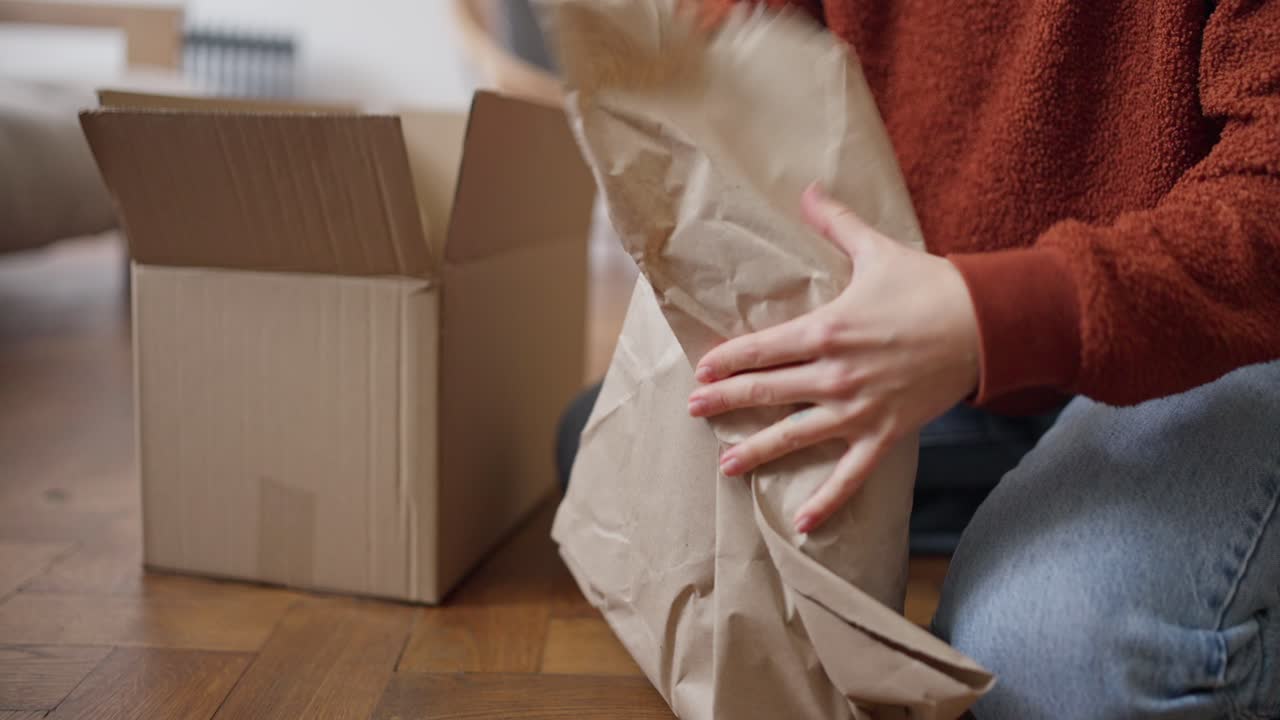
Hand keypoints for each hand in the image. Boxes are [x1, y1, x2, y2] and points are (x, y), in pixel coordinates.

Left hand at [688, 184, 980, 532]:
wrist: (988, 323)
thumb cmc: (930, 285)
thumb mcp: (877, 250)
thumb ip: (835, 222)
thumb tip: (806, 190)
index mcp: (827, 329)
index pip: (762, 348)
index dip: (727, 361)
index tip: (700, 370)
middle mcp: (835, 374)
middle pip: (767, 391)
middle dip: (726, 401)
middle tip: (693, 411)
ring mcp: (859, 409)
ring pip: (797, 436)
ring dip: (758, 452)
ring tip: (725, 466)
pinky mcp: (886, 433)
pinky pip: (852, 475)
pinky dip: (828, 502)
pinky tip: (802, 524)